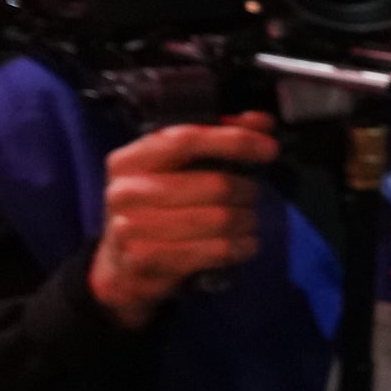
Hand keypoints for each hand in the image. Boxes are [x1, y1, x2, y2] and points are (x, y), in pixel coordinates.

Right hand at [85, 116, 278, 327]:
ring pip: (221, 219)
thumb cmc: (155, 211)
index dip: (234, 140)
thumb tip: (262, 121)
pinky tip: (243, 245)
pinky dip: (240, 247)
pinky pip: (215, 250)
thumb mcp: (172, 173)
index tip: (269, 148)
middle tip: (251, 197)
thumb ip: (215, 142)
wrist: (121, 269)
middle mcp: (126, 191)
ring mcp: (132, 228)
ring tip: (247, 222)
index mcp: (130, 160)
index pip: (186, 139)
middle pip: (215, 184)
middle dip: (247, 191)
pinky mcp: (147, 260)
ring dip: (247, 221)